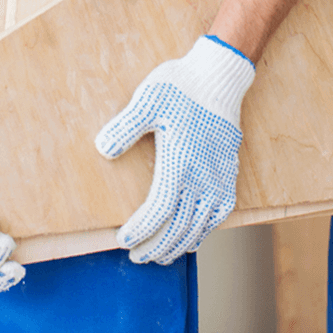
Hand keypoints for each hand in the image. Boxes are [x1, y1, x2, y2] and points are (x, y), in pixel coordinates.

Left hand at [95, 35, 254, 264]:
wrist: (218, 75)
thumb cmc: (181, 86)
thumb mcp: (147, 100)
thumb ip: (124, 127)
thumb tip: (102, 149)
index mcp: (180, 163)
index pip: (157, 212)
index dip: (140, 232)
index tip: (123, 241)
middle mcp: (202, 177)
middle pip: (178, 228)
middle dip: (156, 247)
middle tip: (137, 257)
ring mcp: (219, 177)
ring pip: (201, 226)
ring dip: (180, 245)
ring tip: (162, 254)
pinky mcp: (229, 173)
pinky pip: (221, 214)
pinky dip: (206, 230)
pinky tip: (194, 234)